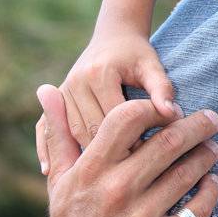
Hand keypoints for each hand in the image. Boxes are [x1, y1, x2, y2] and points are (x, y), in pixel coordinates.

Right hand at [32, 83, 217, 216]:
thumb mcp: (59, 181)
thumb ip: (59, 134)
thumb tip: (47, 90)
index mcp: (90, 171)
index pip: (127, 118)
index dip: (153, 107)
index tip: (168, 107)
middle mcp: (115, 191)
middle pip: (168, 141)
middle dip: (196, 125)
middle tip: (212, 118)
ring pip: (187, 172)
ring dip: (206, 155)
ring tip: (213, 148)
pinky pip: (197, 209)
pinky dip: (209, 192)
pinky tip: (211, 182)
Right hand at [37, 27, 176, 166]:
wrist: (112, 37)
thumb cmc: (137, 54)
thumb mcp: (152, 66)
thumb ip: (162, 88)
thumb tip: (172, 113)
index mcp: (99, 74)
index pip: (114, 116)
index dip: (131, 139)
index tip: (147, 162)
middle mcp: (75, 82)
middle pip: (90, 128)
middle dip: (109, 153)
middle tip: (125, 180)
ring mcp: (62, 90)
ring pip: (72, 132)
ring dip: (85, 154)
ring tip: (101, 179)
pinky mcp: (55, 98)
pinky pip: (45, 127)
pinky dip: (46, 148)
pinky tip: (48, 171)